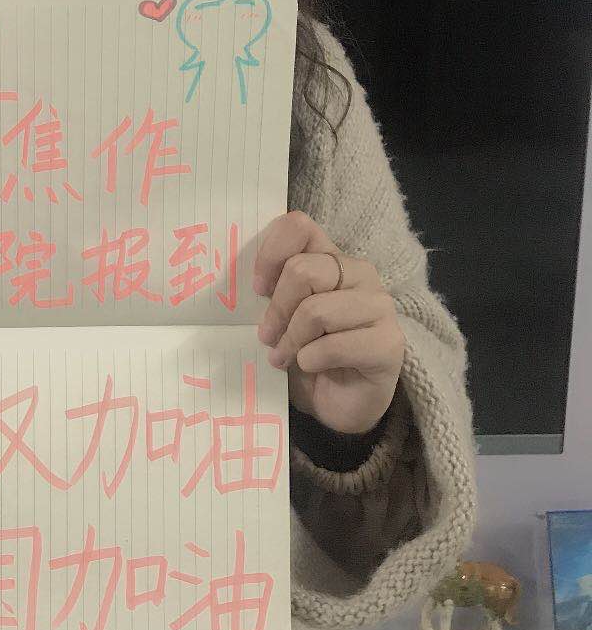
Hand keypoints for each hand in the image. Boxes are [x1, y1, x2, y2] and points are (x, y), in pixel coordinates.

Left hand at [253, 210, 404, 434]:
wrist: (340, 402)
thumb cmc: (308, 353)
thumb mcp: (282, 317)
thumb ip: (271, 292)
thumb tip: (240, 284)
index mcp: (331, 258)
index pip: (299, 226)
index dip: (270, 252)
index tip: (257, 287)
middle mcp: (359, 274)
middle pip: (303, 270)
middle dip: (276, 309)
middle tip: (267, 336)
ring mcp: (379, 307)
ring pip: (317, 310)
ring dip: (291, 340)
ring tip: (284, 357)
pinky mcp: (389, 344)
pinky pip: (335, 345)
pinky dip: (311, 359)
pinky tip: (310, 366)